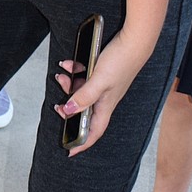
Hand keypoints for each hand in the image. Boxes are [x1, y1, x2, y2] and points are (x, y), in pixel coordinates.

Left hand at [53, 28, 148, 155]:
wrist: (134, 40)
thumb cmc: (121, 61)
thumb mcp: (98, 80)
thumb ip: (84, 96)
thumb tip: (70, 111)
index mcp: (106, 105)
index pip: (93, 131)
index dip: (82, 143)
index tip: (70, 151)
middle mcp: (105, 98)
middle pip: (83, 110)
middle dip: (68, 108)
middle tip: (58, 105)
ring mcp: (103, 86)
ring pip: (81, 92)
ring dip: (69, 86)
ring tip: (62, 76)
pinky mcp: (102, 73)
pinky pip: (84, 77)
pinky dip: (76, 72)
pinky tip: (70, 64)